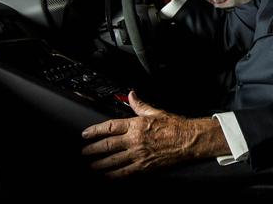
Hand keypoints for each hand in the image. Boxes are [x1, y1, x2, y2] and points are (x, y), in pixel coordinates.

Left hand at [81, 91, 228, 177]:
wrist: (188, 140)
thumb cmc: (174, 126)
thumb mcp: (155, 112)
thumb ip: (140, 105)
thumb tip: (132, 95)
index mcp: (136, 125)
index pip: (110, 127)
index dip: (95, 130)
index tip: (86, 134)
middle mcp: (135, 140)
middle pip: (108, 145)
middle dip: (93, 149)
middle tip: (84, 151)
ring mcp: (138, 154)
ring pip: (114, 160)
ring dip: (100, 163)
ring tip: (91, 165)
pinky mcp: (144, 166)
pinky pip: (125, 172)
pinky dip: (114, 175)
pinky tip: (107, 176)